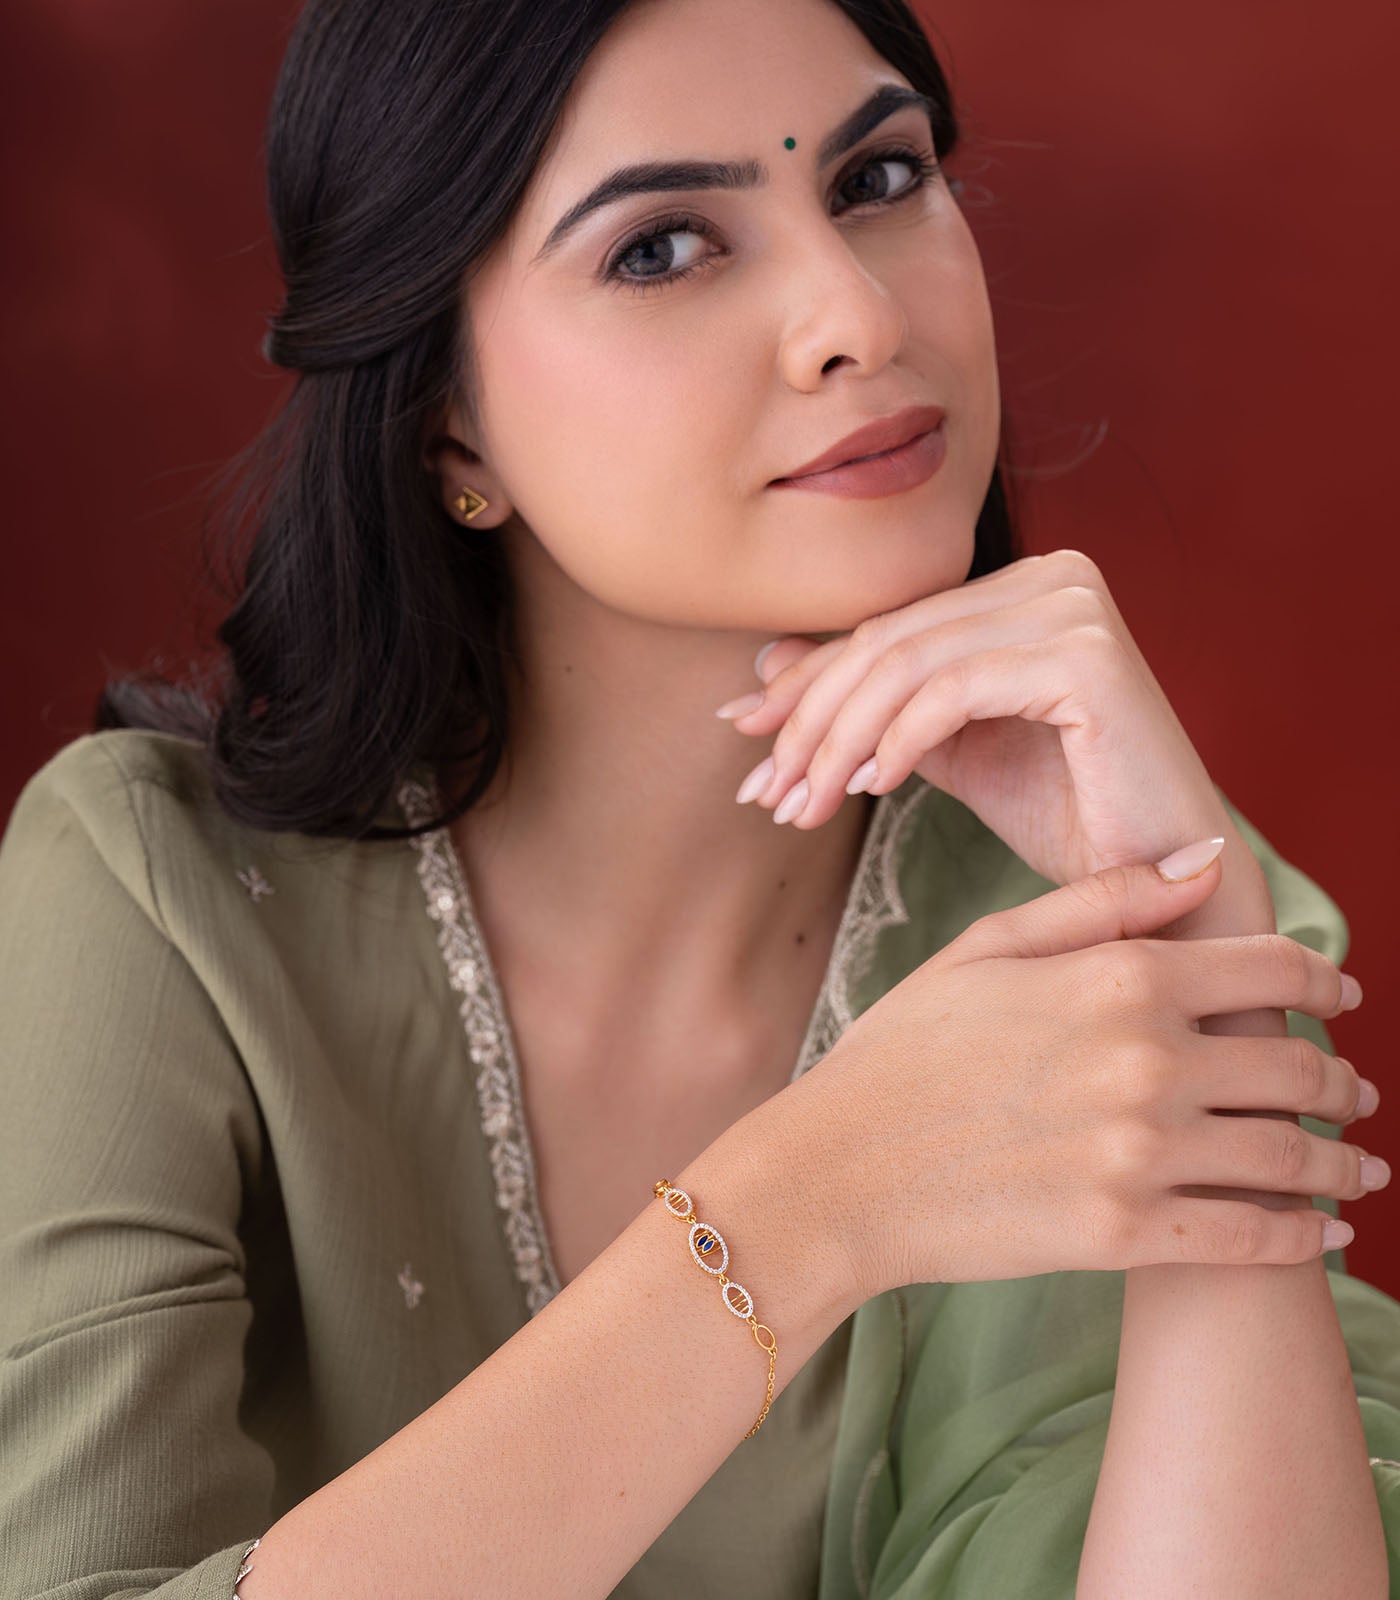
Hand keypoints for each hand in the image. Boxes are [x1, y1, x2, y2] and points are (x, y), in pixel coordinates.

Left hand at [718, 548, 1233, 886]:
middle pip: (887, 642)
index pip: (887, 628)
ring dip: (837, 742)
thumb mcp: (946, 749)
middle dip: (808, 722)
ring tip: (803, 805)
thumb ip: (872, 702)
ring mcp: (1073, 606)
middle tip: (764, 793)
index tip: (740, 740)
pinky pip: (953, 691)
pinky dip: (897, 741)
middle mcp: (1053, 575)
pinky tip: (868, 787)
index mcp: (1023, 585)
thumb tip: (765, 664)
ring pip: (907, 666)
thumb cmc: (1066, 812)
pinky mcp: (1086, 654)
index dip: (804, 687)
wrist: (1159, 880)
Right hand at [783, 845, 1379, 1298]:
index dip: (1323, 981)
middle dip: (1340, 1083)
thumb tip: (1208, 860)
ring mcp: (1139, 1153)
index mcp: (1119, 979)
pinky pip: (1251, 1241)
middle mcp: (1147, 1061)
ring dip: (1340, 1165)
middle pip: (1296, 1069)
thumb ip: (1105, 900)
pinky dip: (1302, 1240)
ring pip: (1290, 1159)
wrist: (839, 1169)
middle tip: (1354, 1095)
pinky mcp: (1124, 1236)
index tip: (1341, 996)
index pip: (1270, 969)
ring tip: (1356, 1171)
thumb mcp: (988, 946)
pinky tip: (1323, 1235)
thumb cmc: (904, 1049)